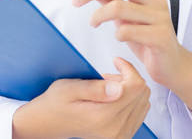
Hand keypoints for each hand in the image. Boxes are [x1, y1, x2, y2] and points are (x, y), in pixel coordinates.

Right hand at [12, 56, 150, 138]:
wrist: (48, 123)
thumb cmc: (55, 104)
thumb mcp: (68, 88)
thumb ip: (94, 87)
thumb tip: (119, 87)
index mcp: (103, 117)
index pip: (135, 86)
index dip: (128, 68)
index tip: (116, 62)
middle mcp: (115, 130)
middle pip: (142, 94)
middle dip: (129, 78)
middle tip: (107, 75)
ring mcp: (120, 136)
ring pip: (143, 102)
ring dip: (130, 89)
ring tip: (108, 87)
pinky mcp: (122, 136)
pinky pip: (140, 112)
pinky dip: (131, 100)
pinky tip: (113, 97)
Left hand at [71, 0, 191, 89]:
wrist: (171, 63)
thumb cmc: (145, 35)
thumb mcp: (125, 13)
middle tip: (76, 1)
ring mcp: (160, 16)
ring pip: (118, 7)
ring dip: (98, 15)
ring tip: (93, 23)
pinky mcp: (160, 37)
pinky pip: (127, 31)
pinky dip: (116, 34)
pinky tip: (118, 37)